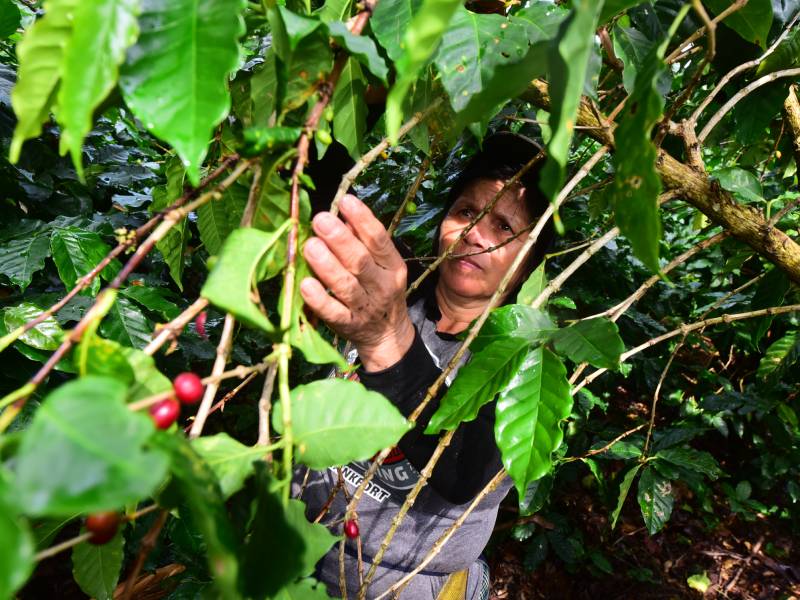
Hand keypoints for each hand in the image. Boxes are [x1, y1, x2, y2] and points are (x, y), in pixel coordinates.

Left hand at [300, 194, 414, 371]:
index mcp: (392, 267)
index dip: (363, 219)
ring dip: (327, 266)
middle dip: (340, 240)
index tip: (345, 201)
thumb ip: (364, 240)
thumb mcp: (382, 266)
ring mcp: (365, 308)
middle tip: (320, 220)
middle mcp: (382, 286)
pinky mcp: (348, 326)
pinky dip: (319, 299)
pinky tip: (305, 284)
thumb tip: (344, 212)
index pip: (379, 240)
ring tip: (310, 246)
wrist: (387, 337)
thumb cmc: (379, 292)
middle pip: (361, 262)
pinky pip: (332, 312)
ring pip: (346, 286)